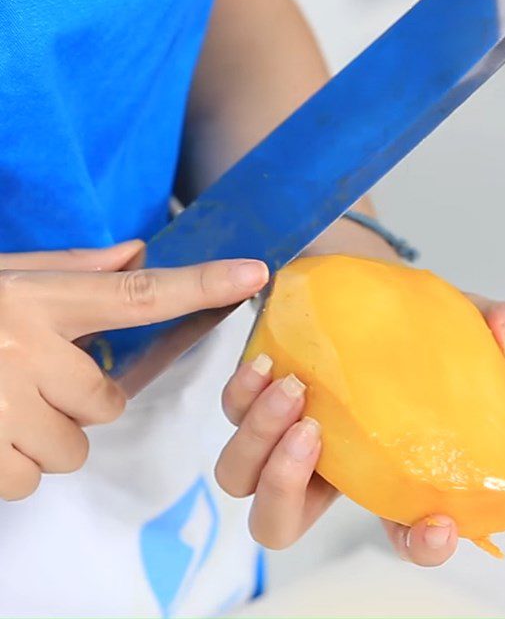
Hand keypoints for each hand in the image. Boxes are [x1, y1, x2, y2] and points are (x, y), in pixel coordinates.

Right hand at [0, 242, 267, 500]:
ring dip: (51, 435)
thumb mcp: (4, 276)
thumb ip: (71, 266)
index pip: (140, 295)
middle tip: (41, 382)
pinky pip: (31, 477)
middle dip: (87, 402)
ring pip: (74, 446)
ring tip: (10, 407)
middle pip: (110, 401)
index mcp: (40, 301)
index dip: (203, 285)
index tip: (252, 275)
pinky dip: (17, 464)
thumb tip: (136, 254)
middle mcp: (27, 350)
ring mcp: (2, 404)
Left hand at [215, 293, 504, 564]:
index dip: (421, 544)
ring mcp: (285, 434)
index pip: (406, 530)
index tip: (436, 524)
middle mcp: (328, 465)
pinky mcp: (257, 397)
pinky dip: (240, 397)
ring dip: (258, 441)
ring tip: (292, 386)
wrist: (363, 282)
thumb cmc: (414, 323)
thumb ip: (501, 326)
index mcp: (386, 469)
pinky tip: (267, 361)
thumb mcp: (464, 322)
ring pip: (241, 479)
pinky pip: (230, 417)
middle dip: (286, 491)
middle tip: (314, 429)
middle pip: (282, 524)